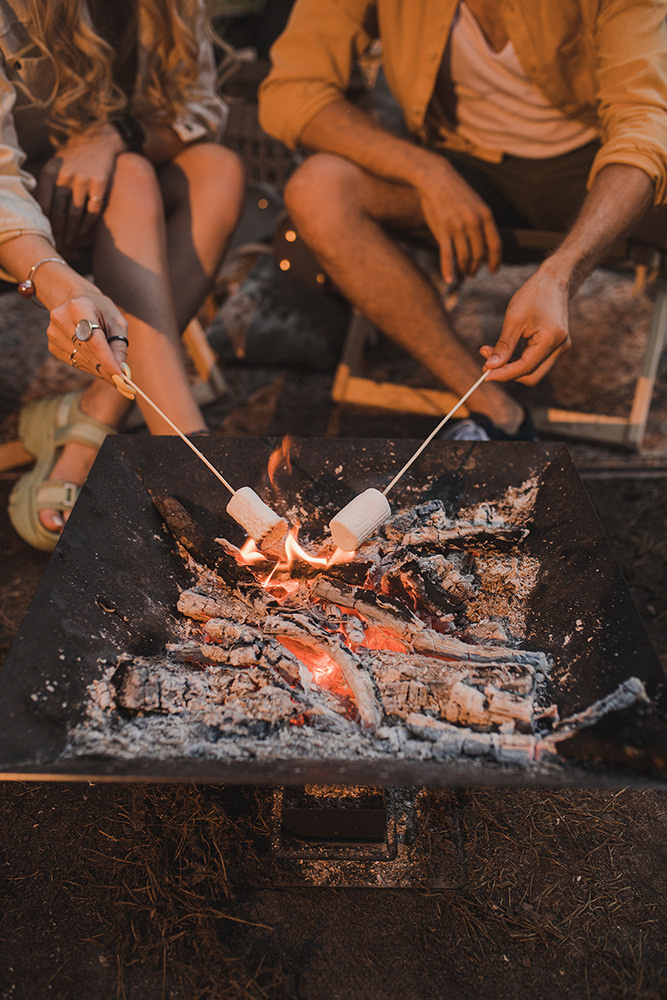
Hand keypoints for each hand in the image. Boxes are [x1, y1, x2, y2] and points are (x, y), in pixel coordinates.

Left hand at [36, 126, 124, 246]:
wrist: (102, 139)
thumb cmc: (76, 155)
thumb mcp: (57, 163)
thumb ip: (48, 183)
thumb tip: (42, 210)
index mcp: (51, 171)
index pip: (44, 203)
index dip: (45, 221)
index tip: (47, 233)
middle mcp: (65, 175)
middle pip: (59, 211)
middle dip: (58, 231)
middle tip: (59, 243)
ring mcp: (84, 179)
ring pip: (75, 214)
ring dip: (72, 231)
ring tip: (70, 241)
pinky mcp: (100, 183)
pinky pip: (93, 209)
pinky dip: (88, 223)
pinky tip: (84, 231)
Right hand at [46, 289, 129, 387]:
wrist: (77, 301)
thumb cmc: (102, 311)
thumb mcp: (117, 322)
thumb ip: (119, 346)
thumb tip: (122, 372)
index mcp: (79, 308)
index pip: (94, 341)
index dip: (108, 362)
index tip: (121, 379)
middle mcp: (61, 319)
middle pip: (88, 353)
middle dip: (107, 370)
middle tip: (123, 382)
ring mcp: (53, 333)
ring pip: (81, 361)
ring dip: (99, 370)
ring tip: (112, 369)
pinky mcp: (52, 345)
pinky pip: (74, 363)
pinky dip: (89, 367)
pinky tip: (97, 361)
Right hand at [417, 158, 501, 283]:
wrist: (436, 179)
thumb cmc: (456, 193)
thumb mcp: (476, 204)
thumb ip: (482, 222)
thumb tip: (486, 243)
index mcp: (486, 215)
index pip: (495, 245)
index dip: (495, 261)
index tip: (493, 271)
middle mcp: (473, 222)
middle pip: (479, 254)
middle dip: (476, 267)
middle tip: (473, 274)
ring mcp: (457, 228)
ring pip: (464, 257)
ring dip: (463, 271)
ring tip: (462, 277)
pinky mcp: (442, 231)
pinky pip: (447, 256)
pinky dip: (448, 270)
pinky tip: (449, 280)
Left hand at [480, 269, 570, 383]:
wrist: (553, 282)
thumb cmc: (533, 296)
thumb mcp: (514, 319)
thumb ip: (504, 346)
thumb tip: (490, 367)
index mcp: (552, 339)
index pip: (526, 368)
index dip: (504, 374)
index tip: (484, 375)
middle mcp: (561, 347)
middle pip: (531, 376)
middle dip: (507, 373)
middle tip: (486, 363)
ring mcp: (560, 348)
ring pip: (533, 372)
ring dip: (511, 368)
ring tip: (491, 354)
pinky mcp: (556, 347)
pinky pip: (535, 363)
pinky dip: (518, 361)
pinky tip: (504, 353)